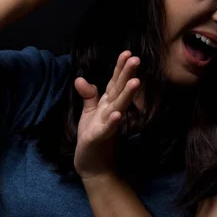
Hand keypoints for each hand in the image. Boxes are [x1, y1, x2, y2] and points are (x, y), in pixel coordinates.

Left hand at [73, 50, 140, 179]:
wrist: (91, 163)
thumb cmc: (92, 134)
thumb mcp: (88, 112)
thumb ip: (88, 95)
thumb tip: (80, 78)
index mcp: (107, 103)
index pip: (115, 82)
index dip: (120, 68)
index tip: (127, 53)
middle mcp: (111, 111)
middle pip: (119, 90)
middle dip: (127, 75)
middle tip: (136, 59)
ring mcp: (108, 124)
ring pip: (118, 106)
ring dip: (126, 95)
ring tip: (135, 82)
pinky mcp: (100, 137)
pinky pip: (108, 128)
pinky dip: (113, 121)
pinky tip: (118, 114)